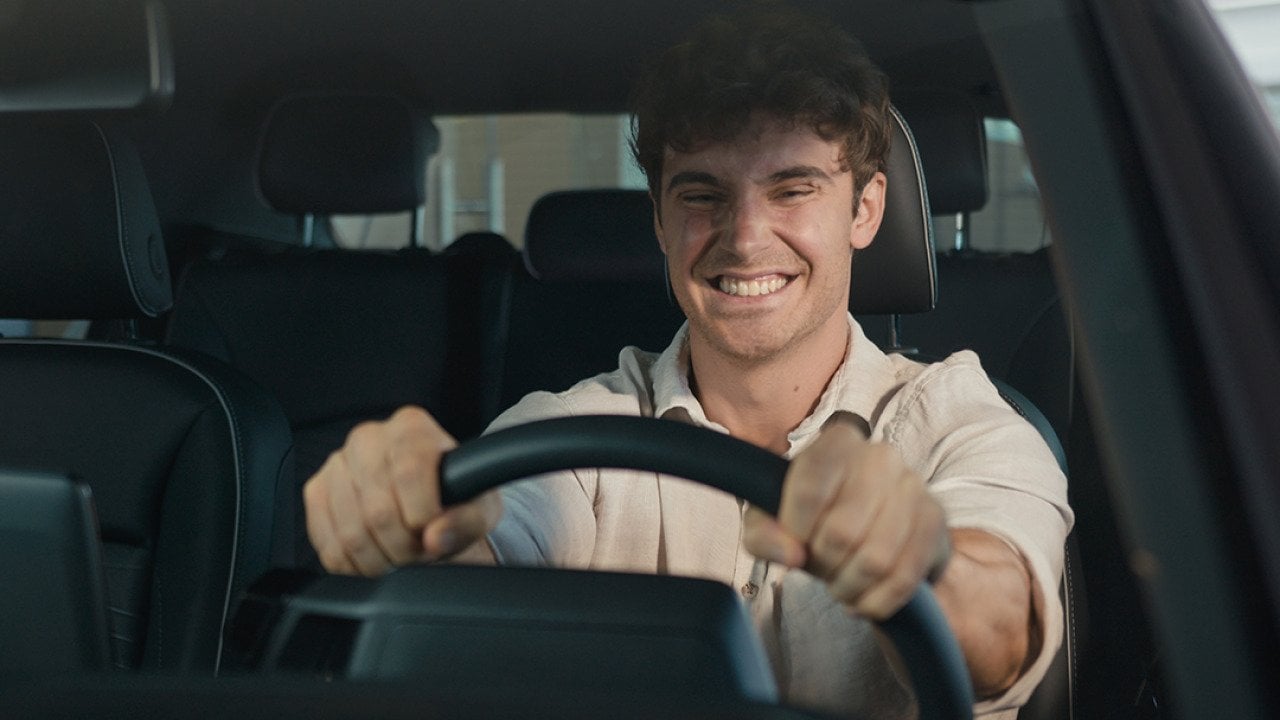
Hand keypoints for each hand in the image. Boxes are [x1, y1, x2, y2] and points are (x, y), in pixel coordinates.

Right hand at [303, 405, 501, 575]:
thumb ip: (468, 520)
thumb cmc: (455, 498)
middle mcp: (369, 438)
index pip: (408, 474)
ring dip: (380, 561)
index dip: (423, 516)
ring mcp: (337, 464)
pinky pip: (327, 544)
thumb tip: (436, 537)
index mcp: (411, 428)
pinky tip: (377, 559)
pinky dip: (354, 566)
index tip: (435, 531)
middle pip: (378, 511)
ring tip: (402, 557)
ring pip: (350, 533)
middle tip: (421, 552)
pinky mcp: (316, 492)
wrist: (428, 501)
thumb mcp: (480, 506)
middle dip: (404, 547)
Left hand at [742, 413, 948, 619]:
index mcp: (837, 442)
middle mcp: (880, 456)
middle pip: (842, 531)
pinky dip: (876, 601)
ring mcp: (914, 487)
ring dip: (849, 586)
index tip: (795, 541)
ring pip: (876, 560)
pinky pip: (904, 578)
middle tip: (820, 565)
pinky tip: (864, 597)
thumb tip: (791, 553)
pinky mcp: (934, 521)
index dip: (796, 528)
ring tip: (840, 583)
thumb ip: (762, 533)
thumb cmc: (815, 518)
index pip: (809, 488)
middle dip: (823, 563)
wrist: (871, 528)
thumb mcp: (773, 520)